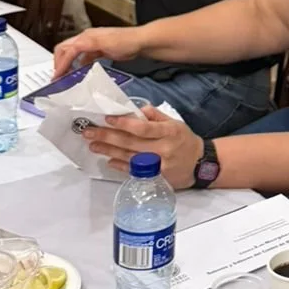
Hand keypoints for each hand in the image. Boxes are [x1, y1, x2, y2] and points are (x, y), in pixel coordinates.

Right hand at [53, 25, 141, 77]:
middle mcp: (87, 38)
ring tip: (65, 76)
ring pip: (73, 53)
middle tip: (57, 77)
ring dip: (66, 63)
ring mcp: (93, 44)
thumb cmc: (125, 41)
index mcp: (86, 37)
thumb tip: (73, 50)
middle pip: (65, 49)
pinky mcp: (98, 50)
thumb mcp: (104, 43)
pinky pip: (83, 56)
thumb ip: (87, 46)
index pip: (67, 50)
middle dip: (59, 62)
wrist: (140, 42)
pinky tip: (79, 71)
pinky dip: (77, 64)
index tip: (57, 77)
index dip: (60, 64)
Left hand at [85, 106, 202, 188]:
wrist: (199, 165)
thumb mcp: (175, 123)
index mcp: (169, 132)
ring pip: (129, 157)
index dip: (124, 124)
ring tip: (93, 145)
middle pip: (131, 143)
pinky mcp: (155, 178)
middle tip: (89, 132)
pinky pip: (133, 171)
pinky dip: (119, 165)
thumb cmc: (184, 140)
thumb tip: (135, 110)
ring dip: (108, 150)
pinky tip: (108, 160)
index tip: (107, 118)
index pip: (143, 128)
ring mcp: (158, 166)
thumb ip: (155, 116)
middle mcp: (163, 149)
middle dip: (107, 136)